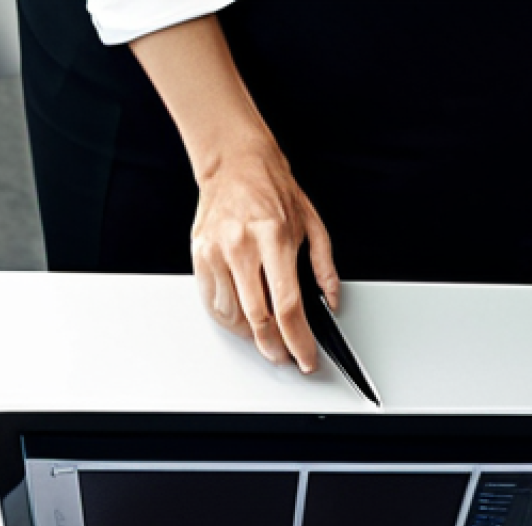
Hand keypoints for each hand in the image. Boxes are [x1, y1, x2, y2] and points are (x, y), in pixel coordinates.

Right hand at [191, 140, 338, 372]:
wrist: (234, 162)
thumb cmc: (272, 189)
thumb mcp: (311, 222)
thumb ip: (324, 266)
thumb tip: (331, 301)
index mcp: (274, 236)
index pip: (287, 306)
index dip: (298, 341)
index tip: (305, 357)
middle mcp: (242, 245)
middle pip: (258, 319)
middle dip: (276, 347)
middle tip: (287, 355)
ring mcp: (216, 251)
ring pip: (234, 317)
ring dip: (253, 336)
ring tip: (267, 335)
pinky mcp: (199, 255)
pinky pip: (214, 304)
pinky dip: (231, 320)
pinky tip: (245, 319)